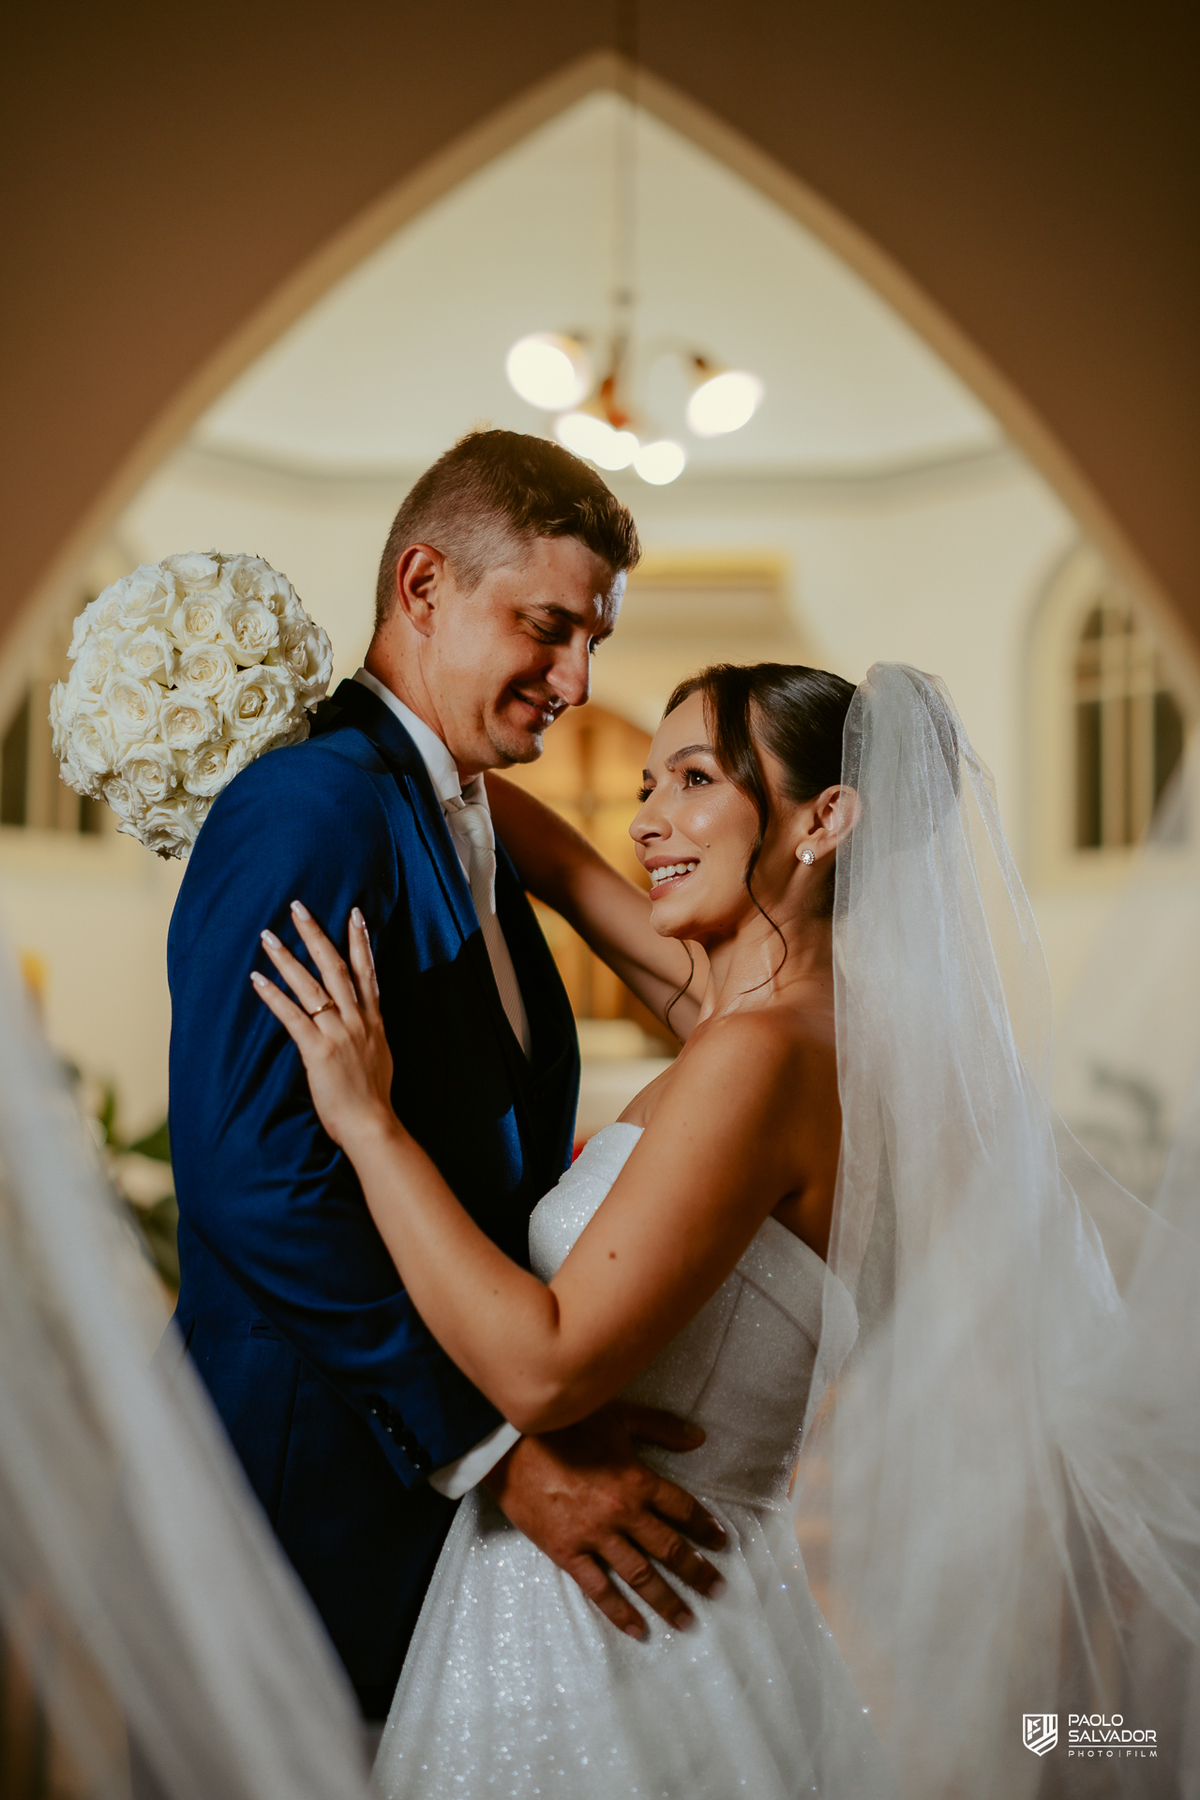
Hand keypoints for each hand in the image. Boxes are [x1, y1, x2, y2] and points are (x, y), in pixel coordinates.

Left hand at [252, 901, 395, 1149]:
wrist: (373, 1124)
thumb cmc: (373, 1098)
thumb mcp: (379, 1056)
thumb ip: (368, 1033)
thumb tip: (361, 1021)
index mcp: (373, 1021)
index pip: (367, 971)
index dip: (360, 941)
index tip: (353, 914)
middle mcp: (357, 1020)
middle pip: (336, 967)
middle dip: (316, 935)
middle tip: (298, 908)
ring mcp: (339, 1033)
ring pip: (311, 986)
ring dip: (287, 958)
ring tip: (268, 936)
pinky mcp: (319, 1051)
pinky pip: (293, 1016)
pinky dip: (274, 996)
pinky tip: (257, 979)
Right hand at [483, 1401, 726, 1637]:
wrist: (510, 1444)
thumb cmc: (565, 1425)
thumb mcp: (618, 1417)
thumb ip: (660, 1428)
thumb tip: (699, 1438)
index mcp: (637, 1480)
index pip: (682, 1509)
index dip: (705, 1527)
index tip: (722, 1543)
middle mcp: (623, 1513)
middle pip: (669, 1548)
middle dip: (697, 1571)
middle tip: (718, 1590)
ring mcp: (595, 1536)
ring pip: (640, 1575)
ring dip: (666, 1600)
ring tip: (687, 1620)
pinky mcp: (567, 1552)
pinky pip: (598, 1589)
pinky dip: (619, 1612)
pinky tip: (638, 1629)